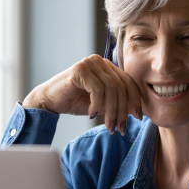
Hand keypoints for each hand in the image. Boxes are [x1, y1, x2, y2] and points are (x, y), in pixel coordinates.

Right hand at [22, 54, 142, 133]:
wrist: (49, 101)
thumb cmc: (76, 102)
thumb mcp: (103, 104)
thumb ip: (118, 103)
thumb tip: (138, 111)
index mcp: (108, 66)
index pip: (128, 82)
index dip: (135, 100)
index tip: (139, 117)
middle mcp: (100, 61)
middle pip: (121, 86)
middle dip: (123, 110)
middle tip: (121, 127)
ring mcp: (90, 63)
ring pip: (111, 89)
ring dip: (112, 111)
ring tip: (109, 125)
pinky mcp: (80, 69)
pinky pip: (98, 89)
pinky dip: (97, 104)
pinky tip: (91, 113)